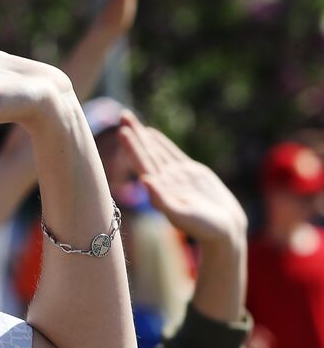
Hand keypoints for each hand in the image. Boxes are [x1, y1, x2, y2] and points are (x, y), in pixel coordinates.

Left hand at [118, 112, 246, 246]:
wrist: (225, 232)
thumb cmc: (203, 228)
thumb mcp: (181, 215)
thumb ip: (161, 199)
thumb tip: (144, 181)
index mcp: (159, 189)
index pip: (142, 164)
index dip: (132, 147)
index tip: (122, 131)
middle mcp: (165, 181)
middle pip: (146, 153)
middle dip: (135, 135)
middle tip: (122, 115)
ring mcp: (177, 176)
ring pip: (157, 151)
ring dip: (144, 136)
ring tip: (130, 120)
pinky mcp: (192, 174)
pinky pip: (172, 154)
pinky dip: (162, 143)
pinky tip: (152, 134)